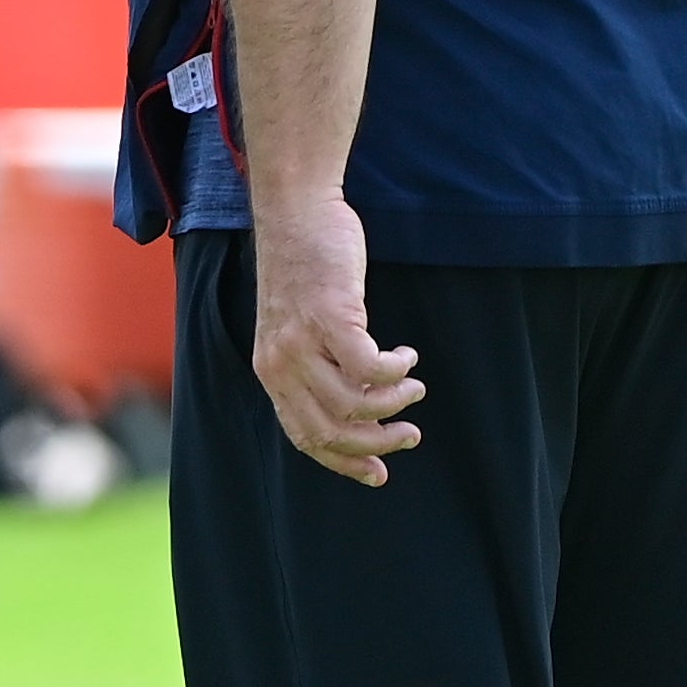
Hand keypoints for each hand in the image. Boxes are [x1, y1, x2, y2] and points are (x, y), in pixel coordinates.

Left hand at [249, 192, 424, 485]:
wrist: (297, 212)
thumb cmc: (306, 267)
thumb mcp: (298, 328)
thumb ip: (317, 367)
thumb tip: (359, 410)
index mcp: (271, 372)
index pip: (306, 437)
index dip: (345, 462)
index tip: (379, 473)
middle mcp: (280, 363)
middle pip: (332, 431)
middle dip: (377, 443)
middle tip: (409, 435)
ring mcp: (302, 340)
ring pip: (355, 404)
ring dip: (394, 403)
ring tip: (414, 387)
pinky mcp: (329, 316)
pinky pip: (370, 367)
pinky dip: (396, 370)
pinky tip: (407, 357)